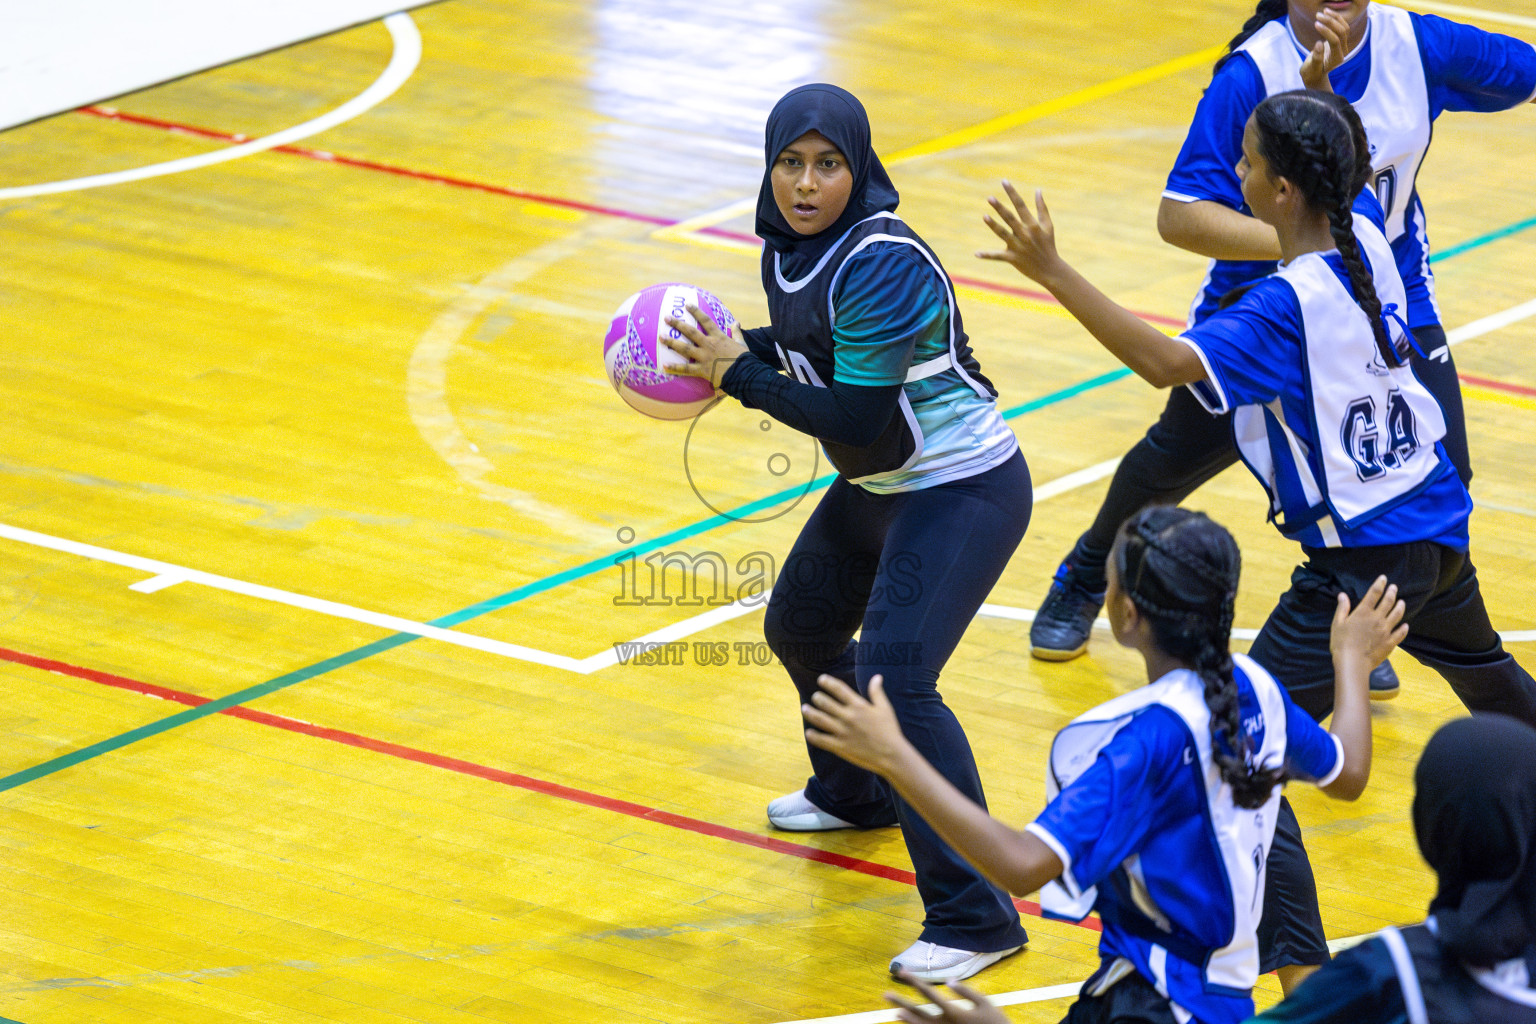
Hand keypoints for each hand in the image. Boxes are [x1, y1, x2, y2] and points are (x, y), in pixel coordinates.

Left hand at [659, 302, 746, 388]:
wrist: (745, 373)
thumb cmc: (745, 359)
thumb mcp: (742, 343)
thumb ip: (737, 332)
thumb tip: (736, 322)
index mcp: (719, 337)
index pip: (705, 321)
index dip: (696, 312)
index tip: (687, 305)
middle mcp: (709, 344)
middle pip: (690, 332)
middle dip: (678, 324)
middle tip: (666, 318)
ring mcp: (704, 357)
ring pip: (684, 348)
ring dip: (671, 342)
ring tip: (661, 337)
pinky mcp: (702, 370)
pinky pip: (686, 369)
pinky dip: (675, 368)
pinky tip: (664, 366)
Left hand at [802, 674, 907, 776]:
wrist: (892, 755)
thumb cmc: (889, 731)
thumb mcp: (885, 708)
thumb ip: (877, 692)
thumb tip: (877, 677)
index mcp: (859, 706)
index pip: (839, 689)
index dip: (828, 682)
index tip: (821, 679)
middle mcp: (848, 717)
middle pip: (826, 703)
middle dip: (817, 698)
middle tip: (815, 697)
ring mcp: (843, 732)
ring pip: (820, 719)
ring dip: (810, 713)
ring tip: (805, 709)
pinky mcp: (840, 747)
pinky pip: (821, 740)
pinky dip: (813, 735)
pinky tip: (809, 732)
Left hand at [885, 972, 1010, 1023]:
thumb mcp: (985, 1004)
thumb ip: (966, 991)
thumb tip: (949, 981)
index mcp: (954, 1011)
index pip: (929, 993)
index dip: (914, 981)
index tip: (902, 972)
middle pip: (918, 1012)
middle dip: (901, 1001)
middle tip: (886, 994)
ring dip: (906, 1019)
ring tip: (895, 1012)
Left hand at [976, 181, 1065, 285]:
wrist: (1050, 269)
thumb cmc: (1048, 245)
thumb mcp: (1048, 225)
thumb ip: (1042, 208)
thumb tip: (1038, 190)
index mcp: (1032, 225)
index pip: (1020, 205)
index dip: (1012, 193)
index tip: (1004, 181)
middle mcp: (1024, 234)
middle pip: (1010, 218)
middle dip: (1000, 208)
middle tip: (990, 198)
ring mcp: (1018, 246)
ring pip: (1003, 234)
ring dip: (993, 225)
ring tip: (984, 216)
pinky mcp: (1012, 258)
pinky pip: (998, 256)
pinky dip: (987, 255)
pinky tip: (976, 253)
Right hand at [1300, 9, 1350, 90]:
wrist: (1315, 75)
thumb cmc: (1311, 73)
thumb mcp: (1310, 69)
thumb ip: (1315, 58)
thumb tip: (1318, 44)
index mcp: (1337, 59)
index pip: (1335, 41)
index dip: (1326, 31)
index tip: (1316, 24)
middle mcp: (1343, 51)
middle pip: (1342, 32)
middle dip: (1330, 22)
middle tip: (1318, 16)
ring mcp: (1343, 45)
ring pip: (1344, 28)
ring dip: (1335, 18)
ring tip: (1323, 12)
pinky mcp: (1340, 41)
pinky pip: (1342, 27)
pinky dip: (1336, 19)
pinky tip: (1327, 13)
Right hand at [1331, 575, 1408, 670]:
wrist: (1353, 662)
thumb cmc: (1341, 642)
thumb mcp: (1338, 624)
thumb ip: (1342, 608)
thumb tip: (1342, 595)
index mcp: (1363, 612)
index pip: (1374, 594)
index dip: (1379, 585)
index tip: (1384, 578)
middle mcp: (1377, 619)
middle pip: (1388, 602)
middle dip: (1392, 593)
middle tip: (1394, 587)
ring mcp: (1386, 631)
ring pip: (1397, 615)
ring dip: (1400, 607)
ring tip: (1402, 602)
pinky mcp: (1390, 642)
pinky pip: (1400, 634)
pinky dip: (1403, 629)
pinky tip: (1405, 625)